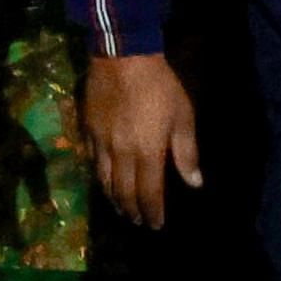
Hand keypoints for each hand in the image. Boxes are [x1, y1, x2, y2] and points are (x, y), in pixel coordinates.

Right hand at [84, 52, 201, 227]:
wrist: (123, 55)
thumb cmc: (160, 86)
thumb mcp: (183, 116)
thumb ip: (186, 153)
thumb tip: (194, 183)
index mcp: (147, 153)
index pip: (148, 194)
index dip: (152, 213)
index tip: (155, 225)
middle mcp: (120, 154)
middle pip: (123, 192)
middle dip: (131, 210)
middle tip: (136, 221)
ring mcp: (99, 142)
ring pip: (103, 179)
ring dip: (112, 197)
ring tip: (119, 207)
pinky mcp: (86, 128)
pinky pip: (90, 158)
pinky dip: (97, 173)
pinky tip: (101, 176)